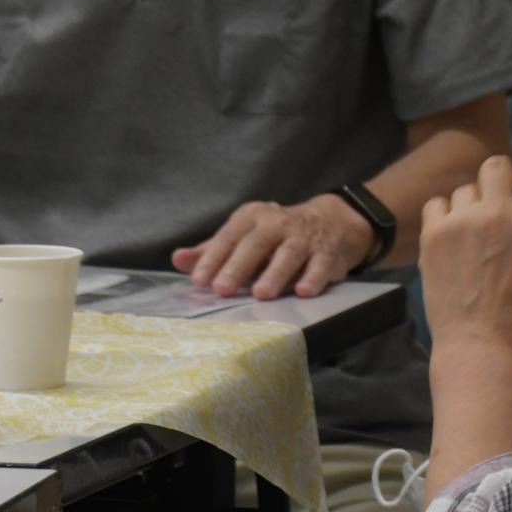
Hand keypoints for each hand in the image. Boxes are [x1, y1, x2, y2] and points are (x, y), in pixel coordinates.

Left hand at [173, 195, 375, 299]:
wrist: (333, 222)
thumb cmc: (278, 234)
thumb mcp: (245, 235)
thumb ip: (213, 250)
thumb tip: (178, 259)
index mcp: (253, 217)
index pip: (229, 236)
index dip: (213, 258)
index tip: (199, 280)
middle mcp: (278, 223)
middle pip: (257, 243)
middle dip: (239, 266)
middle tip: (223, 288)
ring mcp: (305, 237)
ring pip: (289, 253)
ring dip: (275, 273)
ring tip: (261, 294)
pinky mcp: (328, 253)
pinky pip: (320, 265)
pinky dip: (313, 278)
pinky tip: (303, 291)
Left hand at [418, 157, 511, 359]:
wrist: (481, 346)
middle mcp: (499, 213)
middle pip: (495, 166)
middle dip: (497, 180)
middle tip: (493, 201)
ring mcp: (464, 221)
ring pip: (465, 190)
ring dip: (469, 206)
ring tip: (469, 234)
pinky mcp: (434, 234)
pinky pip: (436, 205)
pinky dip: (443, 217)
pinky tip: (449, 237)